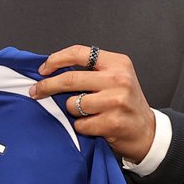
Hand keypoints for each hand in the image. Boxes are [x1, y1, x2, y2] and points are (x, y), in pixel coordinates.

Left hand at [31, 45, 155, 163]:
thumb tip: (52, 70)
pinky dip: (81, 127)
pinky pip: (80, 124)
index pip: (79, 52)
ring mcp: (116, 101)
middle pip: (70, 78)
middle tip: (36, 91)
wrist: (146, 131)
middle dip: (48, 86)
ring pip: (73, 104)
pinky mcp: (113, 122)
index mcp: (117, 63)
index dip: (56, 60)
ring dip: (71, 111)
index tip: (43, 69)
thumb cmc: (125, 103)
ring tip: (86, 113)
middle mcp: (118, 79)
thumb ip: (91, 71)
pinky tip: (94, 126)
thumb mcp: (115, 77)